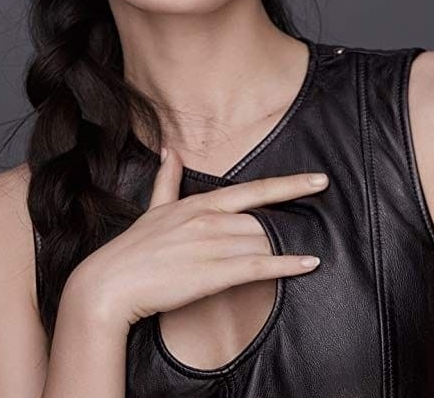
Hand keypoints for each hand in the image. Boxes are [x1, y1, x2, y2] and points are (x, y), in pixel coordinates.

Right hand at [74, 147, 328, 327]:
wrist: (109, 284)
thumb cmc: (134, 248)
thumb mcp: (154, 208)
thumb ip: (167, 179)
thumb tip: (170, 149)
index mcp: (200, 204)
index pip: (254, 189)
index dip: (289, 184)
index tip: (318, 180)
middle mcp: (209, 220)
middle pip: (263, 218)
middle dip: (291, 221)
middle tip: (324, 217)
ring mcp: (211, 246)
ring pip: (263, 240)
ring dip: (288, 244)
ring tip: (317, 245)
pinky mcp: (211, 274)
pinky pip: (257, 267)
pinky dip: (286, 264)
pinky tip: (308, 263)